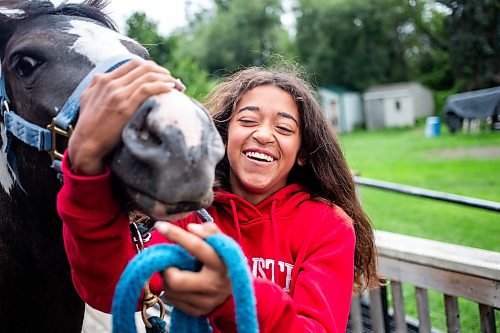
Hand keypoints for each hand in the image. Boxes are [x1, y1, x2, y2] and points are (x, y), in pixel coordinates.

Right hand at [68, 59, 184, 174]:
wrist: (86, 143)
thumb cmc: (88, 125)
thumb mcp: (87, 98)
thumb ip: (98, 86)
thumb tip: (106, 77)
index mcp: (103, 79)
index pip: (133, 64)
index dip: (151, 67)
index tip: (161, 75)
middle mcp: (111, 83)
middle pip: (143, 67)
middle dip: (162, 71)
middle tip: (172, 80)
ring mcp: (118, 94)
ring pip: (148, 76)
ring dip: (166, 78)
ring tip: (176, 86)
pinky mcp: (125, 105)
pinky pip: (147, 88)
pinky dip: (162, 86)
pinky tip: (170, 89)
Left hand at [155, 222, 231, 315]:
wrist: (235, 290)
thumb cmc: (223, 261)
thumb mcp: (222, 243)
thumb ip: (209, 231)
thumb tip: (191, 228)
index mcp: (220, 262)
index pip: (197, 246)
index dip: (177, 235)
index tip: (160, 226)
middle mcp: (213, 284)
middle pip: (176, 280)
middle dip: (166, 270)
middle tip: (168, 264)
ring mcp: (205, 301)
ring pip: (171, 291)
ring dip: (166, 280)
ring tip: (175, 272)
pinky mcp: (197, 312)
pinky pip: (172, 301)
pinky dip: (170, 291)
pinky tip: (179, 285)